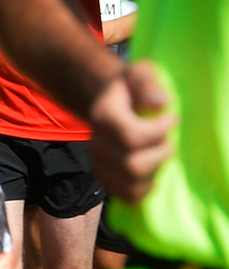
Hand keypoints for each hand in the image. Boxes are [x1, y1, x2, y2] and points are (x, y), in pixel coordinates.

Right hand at [88, 60, 177, 203]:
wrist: (107, 100)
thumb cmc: (129, 87)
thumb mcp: (139, 74)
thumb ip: (147, 84)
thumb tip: (162, 104)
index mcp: (104, 116)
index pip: (131, 136)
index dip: (158, 132)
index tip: (172, 118)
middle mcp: (97, 142)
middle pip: (131, 165)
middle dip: (159, 155)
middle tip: (166, 141)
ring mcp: (98, 161)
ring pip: (129, 184)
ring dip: (153, 175)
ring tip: (159, 157)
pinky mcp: (104, 175)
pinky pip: (124, 194)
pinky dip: (142, 192)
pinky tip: (152, 177)